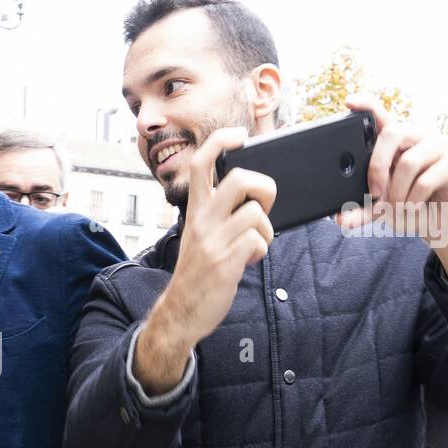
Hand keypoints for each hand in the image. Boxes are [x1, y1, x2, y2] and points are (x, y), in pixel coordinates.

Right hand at [134, 127, 274, 394]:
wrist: (181, 312)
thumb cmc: (197, 272)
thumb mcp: (199, 235)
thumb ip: (218, 213)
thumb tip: (251, 195)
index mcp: (195, 211)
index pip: (201, 163)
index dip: (221, 141)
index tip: (239, 135)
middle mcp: (202, 221)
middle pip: (240, 178)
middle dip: (264, 188)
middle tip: (261, 205)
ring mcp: (213, 241)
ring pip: (255, 213)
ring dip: (266, 229)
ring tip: (255, 242)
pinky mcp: (225, 261)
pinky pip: (257, 241)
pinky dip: (261, 250)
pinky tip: (249, 259)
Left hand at [338, 94, 447, 291]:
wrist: (444, 223)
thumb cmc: (411, 206)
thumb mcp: (380, 209)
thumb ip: (360, 210)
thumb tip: (340, 219)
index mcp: (397, 142)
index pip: (381, 116)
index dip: (367, 106)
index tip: (349, 102)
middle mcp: (418, 137)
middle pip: (393, 132)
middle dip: (377, 167)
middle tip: (374, 193)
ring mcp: (440, 146)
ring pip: (409, 162)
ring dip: (397, 192)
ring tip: (397, 208)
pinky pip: (426, 180)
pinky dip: (413, 199)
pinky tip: (412, 207)